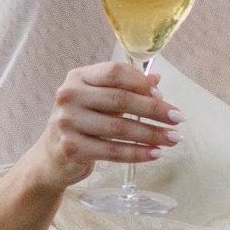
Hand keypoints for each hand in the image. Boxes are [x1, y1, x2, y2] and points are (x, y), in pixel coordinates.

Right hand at [30, 60, 181, 193]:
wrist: (51, 157)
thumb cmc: (82, 123)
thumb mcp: (100, 100)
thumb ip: (125, 88)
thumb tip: (157, 80)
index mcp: (78, 77)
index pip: (114, 72)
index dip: (142, 82)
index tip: (163, 96)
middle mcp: (69, 96)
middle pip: (121, 99)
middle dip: (155, 110)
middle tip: (178, 119)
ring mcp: (67, 123)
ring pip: (119, 128)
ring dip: (151, 134)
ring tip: (173, 138)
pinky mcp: (71, 148)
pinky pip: (112, 151)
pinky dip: (137, 153)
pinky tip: (155, 153)